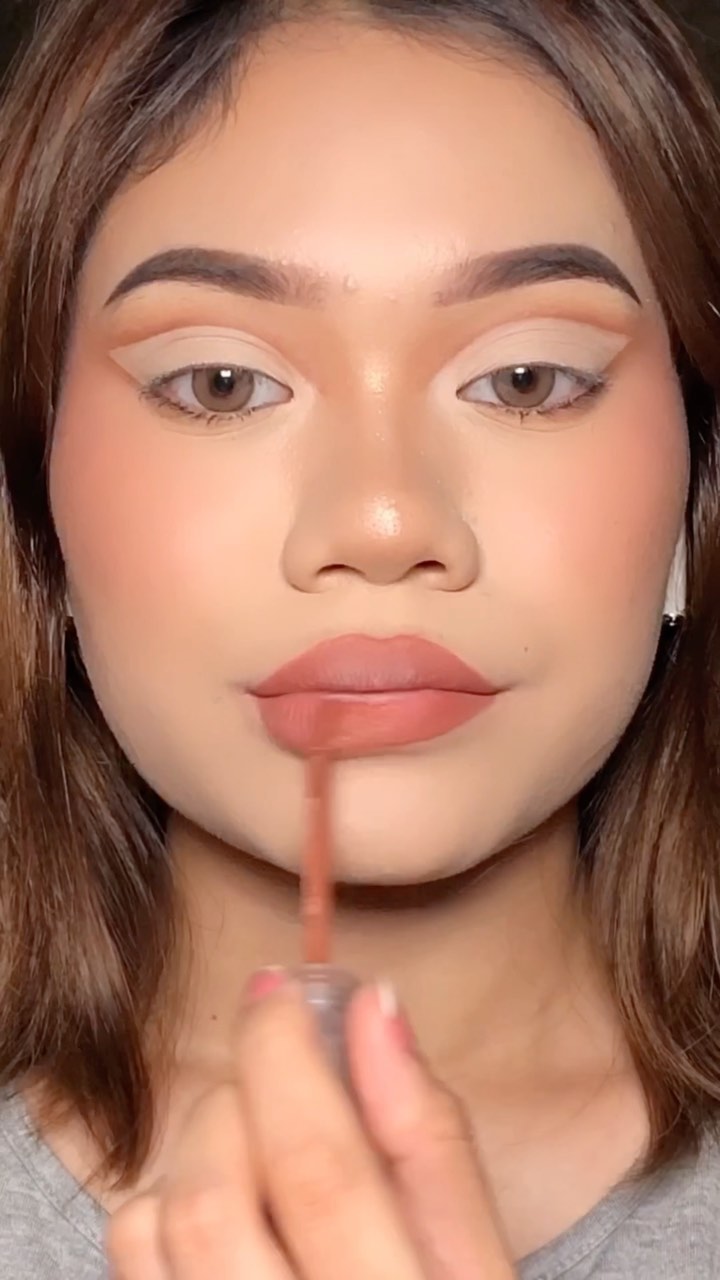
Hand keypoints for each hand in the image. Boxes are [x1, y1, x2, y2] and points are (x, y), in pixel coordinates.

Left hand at [105, 975, 515, 1278]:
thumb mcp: (481, 1268)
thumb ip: (432, 1140)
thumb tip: (375, 1007)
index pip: (319, 1170)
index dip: (286, 1056)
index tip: (281, 993)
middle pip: (214, 1197)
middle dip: (239, 1101)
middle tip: (285, 1081)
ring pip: (152, 1230)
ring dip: (198, 1154)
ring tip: (257, 1152)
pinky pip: (133, 1269)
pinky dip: (163, 1212)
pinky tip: (224, 1219)